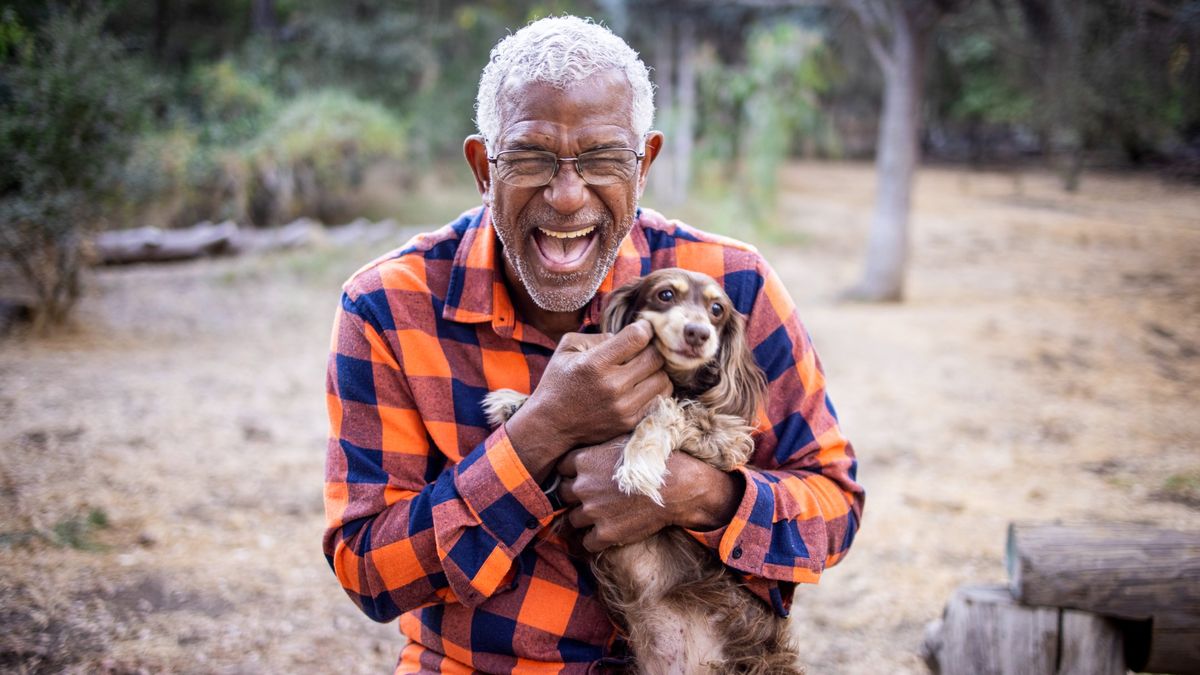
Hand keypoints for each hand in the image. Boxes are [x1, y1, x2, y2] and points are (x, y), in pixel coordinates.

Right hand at [505, 321, 671, 478]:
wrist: (550, 425)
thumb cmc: (558, 382)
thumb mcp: (567, 349)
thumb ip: (598, 336)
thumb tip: (626, 336)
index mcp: (595, 363)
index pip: (637, 337)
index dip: (645, 327)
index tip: (643, 327)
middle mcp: (612, 386)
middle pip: (655, 357)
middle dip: (653, 348)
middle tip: (644, 348)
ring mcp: (623, 407)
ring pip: (663, 378)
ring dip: (657, 369)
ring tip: (644, 367)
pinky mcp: (629, 422)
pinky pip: (660, 399)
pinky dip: (655, 388)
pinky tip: (643, 384)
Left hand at [557, 437, 744, 551]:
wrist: (679, 486)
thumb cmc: (655, 458)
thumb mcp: (624, 440)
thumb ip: (601, 445)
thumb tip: (595, 436)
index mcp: (583, 459)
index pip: (561, 468)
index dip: (572, 473)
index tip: (582, 476)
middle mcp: (582, 486)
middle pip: (563, 494)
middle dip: (575, 496)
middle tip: (593, 497)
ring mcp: (592, 511)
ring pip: (573, 520)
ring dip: (584, 519)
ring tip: (602, 515)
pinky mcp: (605, 533)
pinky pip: (587, 542)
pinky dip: (595, 540)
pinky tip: (608, 532)